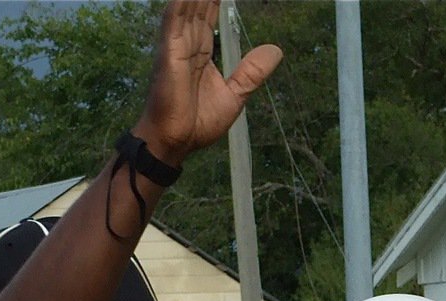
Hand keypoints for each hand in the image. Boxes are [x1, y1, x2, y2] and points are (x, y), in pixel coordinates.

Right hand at [136, 0, 282, 164]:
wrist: (176, 142)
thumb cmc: (197, 122)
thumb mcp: (234, 95)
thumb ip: (252, 72)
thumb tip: (276, 50)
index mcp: (201, 49)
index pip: (211, 10)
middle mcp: (187, 40)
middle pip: (200, 0)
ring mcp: (176, 44)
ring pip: (188, 3)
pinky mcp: (169, 51)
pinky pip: (175, 18)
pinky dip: (182, 1)